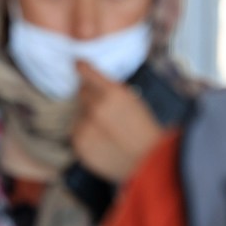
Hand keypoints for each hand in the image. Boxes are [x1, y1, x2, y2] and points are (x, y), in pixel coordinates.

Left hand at [72, 60, 163, 182]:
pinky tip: (103, 140)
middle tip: (107, 111)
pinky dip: (86, 133)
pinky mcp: (79, 143)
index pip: (88, 74)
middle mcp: (95, 107)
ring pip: (79, 114)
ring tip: (109, 131)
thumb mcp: (134, 101)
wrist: (148, 162)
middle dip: (91, 98)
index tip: (78, 64)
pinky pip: (76, 131)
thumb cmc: (146, 132)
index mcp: (113, 93)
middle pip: (82, 94)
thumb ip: (112, 91)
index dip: (83, 69)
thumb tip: (93, 84)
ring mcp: (85, 126)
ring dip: (88, 118)